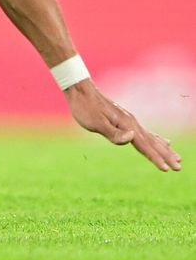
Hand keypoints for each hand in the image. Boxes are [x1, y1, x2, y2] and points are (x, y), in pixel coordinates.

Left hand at [65, 79, 180, 171]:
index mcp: (126, 125)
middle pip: (152, 142)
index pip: (144, 146)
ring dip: (164, 148)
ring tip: (177, 157)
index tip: (167, 170)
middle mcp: (132, 122)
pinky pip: (146, 133)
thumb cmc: (85, 108)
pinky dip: (157, 139)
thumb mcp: (95, 123)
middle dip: (166, 155)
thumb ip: (114, 133)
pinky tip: (162, 141)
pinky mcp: (125, 120)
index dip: (155, 158)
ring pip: (152, 138)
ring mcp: (130, 120)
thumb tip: (132, 138)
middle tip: (179, 167)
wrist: (80, 90)